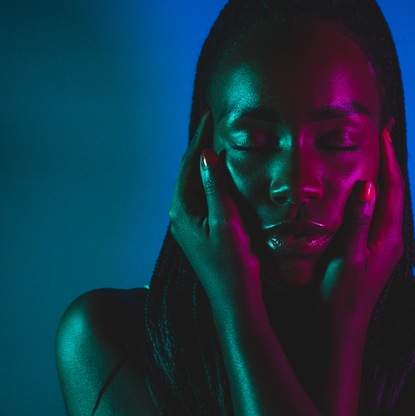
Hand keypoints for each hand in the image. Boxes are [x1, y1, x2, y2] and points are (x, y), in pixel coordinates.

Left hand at [168, 111, 260, 307]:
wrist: (234, 300)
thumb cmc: (233, 264)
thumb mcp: (226, 222)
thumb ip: (215, 188)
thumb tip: (206, 155)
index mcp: (182, 211)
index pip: (189, 164)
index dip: (200, 138)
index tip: (210, 115)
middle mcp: (179, 216)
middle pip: (188, 171)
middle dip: (200, 145)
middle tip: (213, 121)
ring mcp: (188, 225)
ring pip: (194, 184)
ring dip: (204, 162)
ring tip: (216, 140)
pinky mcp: (198, 232)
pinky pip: (201, 196)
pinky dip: (209, 180)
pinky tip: (220, 175)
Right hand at [317, 127, 404, 324]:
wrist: (338, 331)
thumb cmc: (338, 299)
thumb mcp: (346, 259)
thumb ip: (357, 222)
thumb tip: (369, 186)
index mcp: (387, 238)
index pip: (393, 189)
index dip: (389, 159)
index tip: (383, 133)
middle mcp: (390, 240)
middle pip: (394, 192)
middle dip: (388, 162)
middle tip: (382, 135)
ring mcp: (382, 246)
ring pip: (386, 202)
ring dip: (381, 176)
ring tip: (374, 152)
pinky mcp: (372, 252)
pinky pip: (377, 213)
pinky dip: (372, 194)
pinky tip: (362, 189)